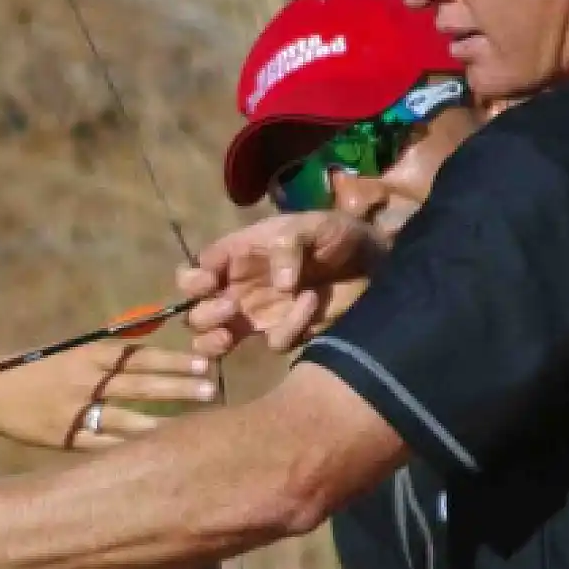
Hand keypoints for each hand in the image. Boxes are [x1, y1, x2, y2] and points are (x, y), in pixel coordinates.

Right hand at [0, 340, 216, 449]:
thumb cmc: (39, 369)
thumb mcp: (72, 353)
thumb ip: (109, 355)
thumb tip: (151, 345)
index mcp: (88, 355)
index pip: (139, 356)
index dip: (173, 361)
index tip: (204, 364)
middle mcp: (85, 381)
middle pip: (140, 386)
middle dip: (177, 389)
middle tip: (212, 392)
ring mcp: (76, 412)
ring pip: (127, 420)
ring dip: (161, 424)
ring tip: (192, 428)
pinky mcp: (67, 440)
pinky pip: (105, 447)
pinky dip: (131, 450)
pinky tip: (157, 456)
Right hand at [176, 211, 385, 357]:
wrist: (377, 261)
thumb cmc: (335, 234)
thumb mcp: (310, 226)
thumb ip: (288, 246)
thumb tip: (279, 284)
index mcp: (236, 257)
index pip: (195, 272)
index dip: (191, 281)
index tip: (209, 282)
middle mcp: (239, 289)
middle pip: (194, 313)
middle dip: (202, 315)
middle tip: (229, 308)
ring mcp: (259, 316)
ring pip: (214, 341)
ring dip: (214, 342)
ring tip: (231, 335)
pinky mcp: (286, 334)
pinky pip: (273, 343)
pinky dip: (288, 330)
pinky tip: (309, 305)